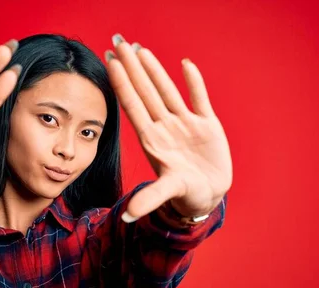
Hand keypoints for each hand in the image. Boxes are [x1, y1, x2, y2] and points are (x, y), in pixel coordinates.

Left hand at [104, 34, 232, 222]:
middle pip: (146, 91)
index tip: (110, 61)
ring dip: (155, 70)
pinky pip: (199, 98)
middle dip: (132, 67)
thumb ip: (150, 199)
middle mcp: (165, 127)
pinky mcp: (206, 124)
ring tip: (141, 49)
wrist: (208, 196)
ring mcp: (185, 124)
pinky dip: (194, 82)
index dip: (122, 83)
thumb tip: (128, 216)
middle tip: (119, 41)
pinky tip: (185, 64)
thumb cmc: (186, 194)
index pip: (133, 105)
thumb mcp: (168, 193)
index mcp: (152, 139)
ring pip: (167, 90)